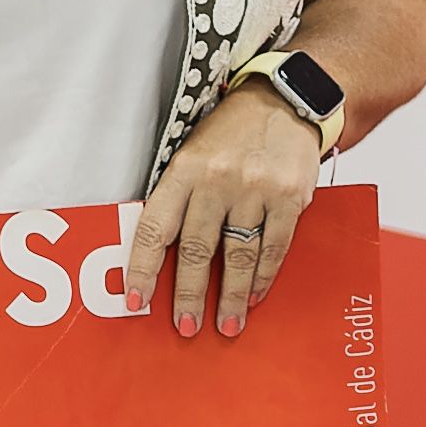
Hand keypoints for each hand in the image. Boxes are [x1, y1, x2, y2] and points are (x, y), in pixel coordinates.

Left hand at [128, 80, 320, 338]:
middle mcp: (218, 178)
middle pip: (197, 249)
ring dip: (232, 297)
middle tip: (185, 327)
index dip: (142, 267)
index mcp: (184, 168)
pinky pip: (274, 246)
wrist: (285, 99)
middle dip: (189, 295)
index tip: (136, 299)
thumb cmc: (232, 132)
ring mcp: (256, 188)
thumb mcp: (193, 154)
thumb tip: (158, 255)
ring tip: (227, 325)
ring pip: (238, 255)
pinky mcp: (289, 196)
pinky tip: (256, 296)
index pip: (155, 226)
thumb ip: (178, 198)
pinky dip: (264, 276)